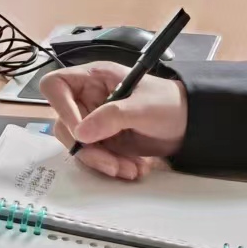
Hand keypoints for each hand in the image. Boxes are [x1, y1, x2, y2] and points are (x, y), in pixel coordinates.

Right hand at [39, 62, 188, 180]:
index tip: (80, 130)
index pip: (56, 86)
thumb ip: (112, 117)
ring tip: (131, 169)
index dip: (60, 107)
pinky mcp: (104, 141)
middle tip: (111, 162)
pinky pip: (95, 157)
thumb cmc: (169, 103)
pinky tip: (134, 168)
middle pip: (64, 124)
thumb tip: (80, 133)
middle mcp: (88, 99)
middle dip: (87, 148)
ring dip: (102, 162)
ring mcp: (95, 121)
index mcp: (94, 78)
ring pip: (79, 146)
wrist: (190, 124)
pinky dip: (112, 166)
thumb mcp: (143, 107)